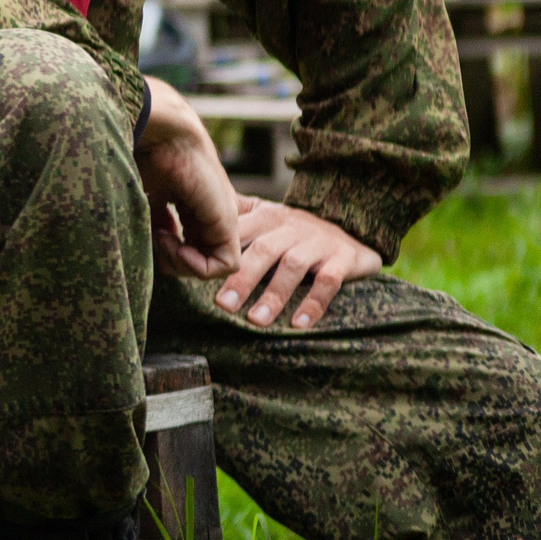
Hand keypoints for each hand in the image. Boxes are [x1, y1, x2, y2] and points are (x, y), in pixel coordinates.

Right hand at [135, 78, 240, 280]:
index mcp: (190, 203)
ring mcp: (219, 218)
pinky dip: (195, 265)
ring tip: (160, 239)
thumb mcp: (144, 196)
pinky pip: (224, 264)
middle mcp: (208, 213)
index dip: (163, 251)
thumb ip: (151, 223)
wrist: (160, 131)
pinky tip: (174, 243)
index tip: (148, 233)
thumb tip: (149, 250)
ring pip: (210, 264)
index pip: (183, 244)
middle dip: (170, 260)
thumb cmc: (142, 152)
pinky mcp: (226, 222)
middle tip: (152, 240)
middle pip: (195, 258)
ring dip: (179, 263)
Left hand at [215, 199, 379, 329]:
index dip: (219, 254)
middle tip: (222, 305)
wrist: (353, 232)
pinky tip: (297, 324)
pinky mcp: (343, 259)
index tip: (199, 275)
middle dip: (241, 279)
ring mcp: (318, 241)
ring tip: (255, 320)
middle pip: (262, 251)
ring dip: (273, 295)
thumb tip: (187, 236)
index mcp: (266, 215)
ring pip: (292, 267)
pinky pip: (328, 282)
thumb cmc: (297, 233)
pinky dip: (313, 303)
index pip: (238, 232)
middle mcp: (291, 225)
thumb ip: (234, 223)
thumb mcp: (267, 220)